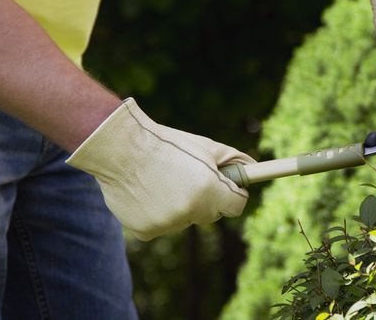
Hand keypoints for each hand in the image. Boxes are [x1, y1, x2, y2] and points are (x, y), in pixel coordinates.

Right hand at [65, 99, 252, 240]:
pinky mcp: (146, 232)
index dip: (232, 194)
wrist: (121, 149)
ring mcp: (167, 224)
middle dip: (206, 199)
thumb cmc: (166, 144)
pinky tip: (147, 193)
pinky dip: (157, 214)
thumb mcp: (205, 146)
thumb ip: (234, 161)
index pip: (236, 206)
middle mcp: (190, 211)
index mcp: (209, 190)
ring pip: (185, 219)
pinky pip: (161, 227)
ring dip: (180, 206)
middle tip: (189, 177)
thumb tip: (254, 169)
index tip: (227, 187)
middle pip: (211, 214)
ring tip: (162, 181)